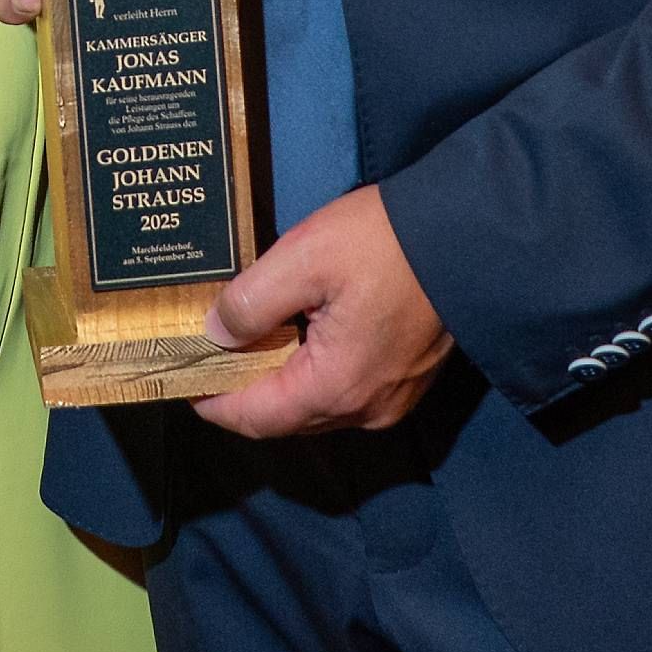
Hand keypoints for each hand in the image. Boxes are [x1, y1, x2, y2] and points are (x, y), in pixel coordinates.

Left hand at [193, 187, 452, 437]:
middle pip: (284, 417)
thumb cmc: (387, 243)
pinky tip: (297, 334)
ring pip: (314, 405)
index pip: (255, 418)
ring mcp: (392, 400)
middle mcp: (365, 409)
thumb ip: (250, 302)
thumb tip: (214, 333)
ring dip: (278, 380)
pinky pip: (345, 390)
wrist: (469, 233)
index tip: (182, 377)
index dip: (212, 401)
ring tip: (246, 339)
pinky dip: (313, 372)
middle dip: (242, 390)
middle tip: (207, 352)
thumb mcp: (304, 258)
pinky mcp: (407, 380)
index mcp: (336, 388)